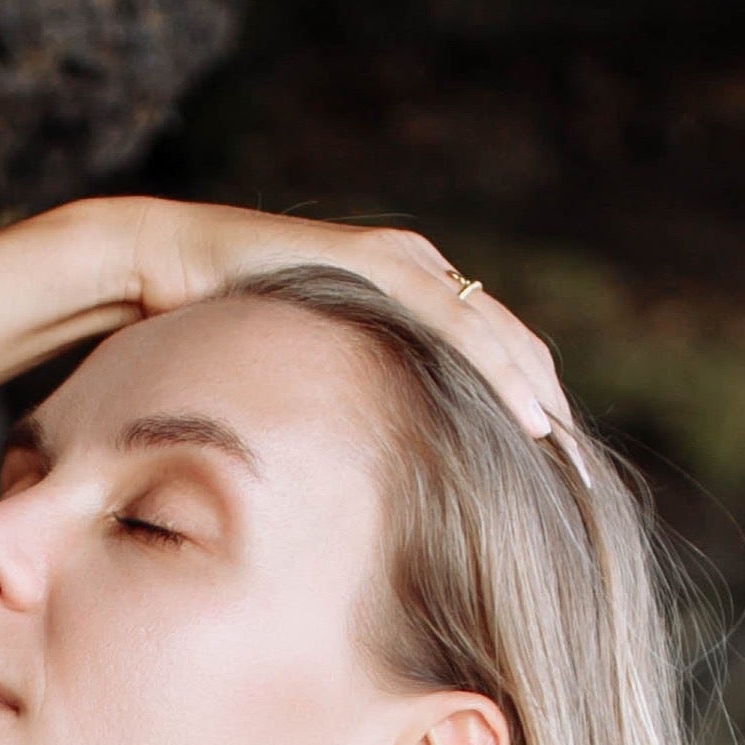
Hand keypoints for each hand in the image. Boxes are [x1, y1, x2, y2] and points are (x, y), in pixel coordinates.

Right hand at [107, 195, 571, 444]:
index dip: (531, 413)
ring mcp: (404, 262)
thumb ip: (337, 401)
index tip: (557, 477)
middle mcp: (419, 272)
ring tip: (572, 461)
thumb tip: (349, 470)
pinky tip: (532, 419)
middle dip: (554, 413)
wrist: (159, 266)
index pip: (491, 361)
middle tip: (585, 482)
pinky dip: (500, 372)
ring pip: (500, 338)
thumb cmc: (213, 328)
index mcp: (407, 298)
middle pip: (514, 348)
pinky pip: (457, 325)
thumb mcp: (298, 375)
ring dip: (542, 399)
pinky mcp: (380, 263)